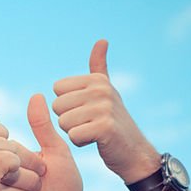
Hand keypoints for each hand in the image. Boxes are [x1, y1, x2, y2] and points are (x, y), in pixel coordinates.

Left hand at [51, 39, 160, 183]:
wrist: (133, 150)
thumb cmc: (113, 120)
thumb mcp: (106, 90)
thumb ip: (99, 67)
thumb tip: (102, 40)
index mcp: (97, 79)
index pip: (57, 90)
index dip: (67, 105)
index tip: (86, 110)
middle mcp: (101, 90)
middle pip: (57, 107)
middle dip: (69, 120)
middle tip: (90, 123)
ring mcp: (105, 108)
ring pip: (64, 123)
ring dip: (74, 132)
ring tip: (93, 131)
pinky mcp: (105, 128)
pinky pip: (73, 136)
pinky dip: (80, 142)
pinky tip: (95, 141)